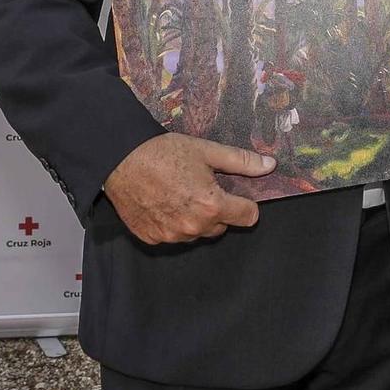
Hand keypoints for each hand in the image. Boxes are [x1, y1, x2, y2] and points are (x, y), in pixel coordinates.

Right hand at [102, 132, 274, 245]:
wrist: (120, 160)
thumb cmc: (163, 153)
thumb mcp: (207, 151)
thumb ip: (242, 161)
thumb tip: (269, 165)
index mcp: (212, 206)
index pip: (247, 217)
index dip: (245, 204)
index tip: (237, 196)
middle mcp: (193, 226)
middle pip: (221, 226)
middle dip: (217, 210)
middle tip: (201, 188)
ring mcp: (171, 235)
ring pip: (196, 232)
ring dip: (195, 219)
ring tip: (180, 193)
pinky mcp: (152, 238)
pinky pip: (173, 235)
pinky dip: (172, 223)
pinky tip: (163, 203)